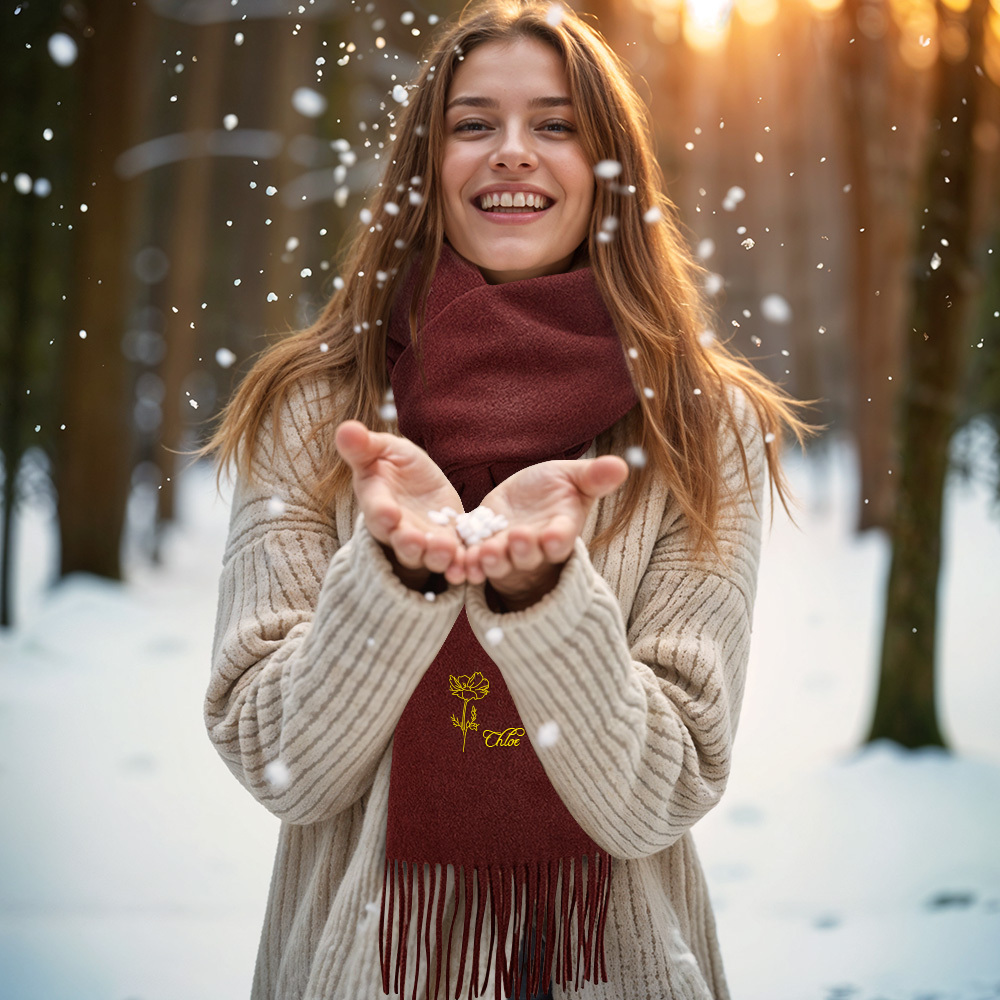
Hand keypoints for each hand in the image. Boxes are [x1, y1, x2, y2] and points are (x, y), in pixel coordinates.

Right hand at [334, 421, 463, 588]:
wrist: (419, 483)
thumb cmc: (393, 464)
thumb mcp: (383, 450)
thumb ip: (364, 446)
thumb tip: (345, 428)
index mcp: (378, 504)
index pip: (376, 512)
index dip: (382, 514)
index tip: (390, 514)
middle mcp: (398, 529)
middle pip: (401, 542)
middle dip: (408, 544)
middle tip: (416, 542)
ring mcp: (424, 541)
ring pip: (427, 556)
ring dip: (436, 556)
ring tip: (446, 551)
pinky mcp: (448, 544)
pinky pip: (454, 559)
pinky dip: (460, 564)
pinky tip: (469, 566)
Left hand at [460, 456, 628, 608]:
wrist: (525, 501)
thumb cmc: (556, 488)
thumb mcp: (573, 478)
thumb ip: (594, 477)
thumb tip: (623, 465)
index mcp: (559, 530)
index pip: (561, 539)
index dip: (558, 540)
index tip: (553, 537)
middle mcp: (533, 548)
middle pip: (530, 555)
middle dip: (524, 550)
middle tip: (518, 541)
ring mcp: (507, 553)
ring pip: (500, 562)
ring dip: (493, 561)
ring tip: (485, 555)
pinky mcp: (482, 550)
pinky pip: (474, 561)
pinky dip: (467, 564)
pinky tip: (460, 564)